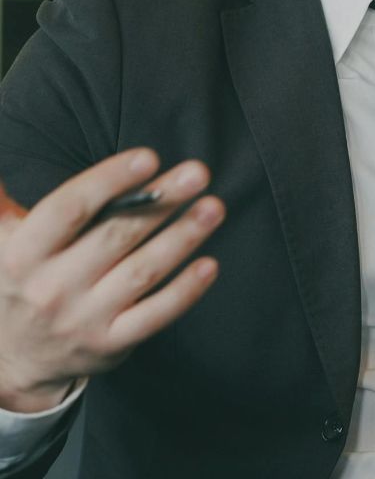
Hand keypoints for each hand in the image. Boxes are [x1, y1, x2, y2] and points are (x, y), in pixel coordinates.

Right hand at [0, 149, 222, 412]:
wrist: (9, 359)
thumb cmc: (16, 281)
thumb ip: (1, 200)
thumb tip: (1, 153)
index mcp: (22, 253)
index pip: (68, 209)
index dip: (109, 180)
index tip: (148, 157)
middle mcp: (51, 287)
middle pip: (115, 235)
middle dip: (160, 201)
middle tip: (198, 172)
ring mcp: (83, 318)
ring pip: (141, 272)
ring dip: (182, 237)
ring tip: (213, 207)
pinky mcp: (110, 343)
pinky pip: (154, 316)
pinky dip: (185, 291)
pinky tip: (209, 264)